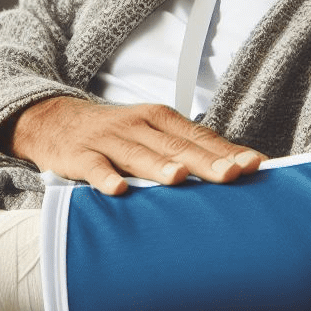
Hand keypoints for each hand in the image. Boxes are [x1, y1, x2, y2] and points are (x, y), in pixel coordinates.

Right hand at [7, 96, 265, 194]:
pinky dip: (105, 178)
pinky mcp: (80, 155)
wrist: (54, 121)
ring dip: (159, 166)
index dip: (227, 151)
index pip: (200, 137)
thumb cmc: (115, 135)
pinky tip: (118, 190)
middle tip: (231, 174)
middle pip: (176, 146)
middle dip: (205, 160)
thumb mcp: (152, 134)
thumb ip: (187, 150)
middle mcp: (139, 126)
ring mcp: (109, 140)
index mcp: (161, 120)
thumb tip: (236, 171)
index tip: (255, 165)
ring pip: (138, 154)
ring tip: (180, 178)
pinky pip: (94, 168)